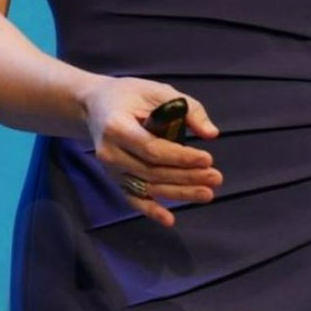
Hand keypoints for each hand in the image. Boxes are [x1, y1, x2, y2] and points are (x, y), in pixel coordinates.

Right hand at [81, 77, 221, 227]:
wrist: (94, 105)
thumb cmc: (129, 95)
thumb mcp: (157, 90)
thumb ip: (187, 108)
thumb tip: (211, 134)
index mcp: (117, 126)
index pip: (152, 149)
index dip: (181, 157)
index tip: (207, 158)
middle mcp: (110, 152)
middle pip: (152, 171)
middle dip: (186, 177)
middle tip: (216, 178)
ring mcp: (111, 169)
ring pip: (147, 187)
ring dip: (179, 193)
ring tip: (207, 193)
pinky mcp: (114, 179)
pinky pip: (132, 198)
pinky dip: (150, 211)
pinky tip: (170, 220)